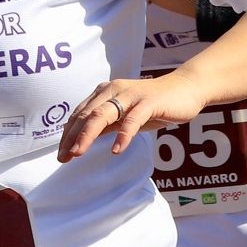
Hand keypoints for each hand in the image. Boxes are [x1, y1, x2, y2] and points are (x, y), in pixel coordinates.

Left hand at [58, 70, 211, 160]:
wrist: (185, 89)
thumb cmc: (153, 104)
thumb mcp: (125, 115)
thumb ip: (106, 124)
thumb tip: (83, 140)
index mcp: (105, 92)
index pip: (80, 114)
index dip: (68, 134)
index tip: (61, 154)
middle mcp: (114, 90)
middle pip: (87, 114)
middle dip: (72, 137)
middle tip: (64, 158)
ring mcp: (131, 95)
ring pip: (103, 114)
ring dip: (88, 135)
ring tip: (78, 153)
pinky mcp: (148, 102)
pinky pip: (132, 119)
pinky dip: (123, 135)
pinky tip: (117, 150)